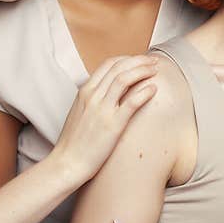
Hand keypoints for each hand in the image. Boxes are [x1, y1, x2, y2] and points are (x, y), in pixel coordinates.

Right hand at [49, 56, 157, 183]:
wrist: (67, 163)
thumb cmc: (74, 142)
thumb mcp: (80, 112)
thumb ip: (93, 99)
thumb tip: (109, 93)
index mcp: (85, 91)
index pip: (108, 64)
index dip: (127, 59)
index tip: (140, 61)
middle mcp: (93, 96)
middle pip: (119, 67)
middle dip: (139, 60)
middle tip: (153, 61)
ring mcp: (102, 109)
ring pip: (125, 78)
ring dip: (143, 70)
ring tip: (156, 70)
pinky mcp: (113, 124)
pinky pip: (131, 101)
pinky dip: (144, 91)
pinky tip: (153, 88)